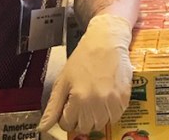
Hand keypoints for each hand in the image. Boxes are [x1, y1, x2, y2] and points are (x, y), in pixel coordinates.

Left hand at [39, 13, 132, 132]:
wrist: (107, 41)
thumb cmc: (84, 57)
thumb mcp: (63, 80)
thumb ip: (53, 107)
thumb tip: (43, 127)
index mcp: (78, 98)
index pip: (69, 124)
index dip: (66, 117)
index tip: (69, 109)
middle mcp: (96, 102)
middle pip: (86, 127)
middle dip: (81, 119)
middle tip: (81, 106)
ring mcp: (112, 100)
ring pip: (102, 124)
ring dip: (96, 117)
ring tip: (94, 102)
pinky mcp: (125, 97)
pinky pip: (116, 116)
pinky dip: (110, 112)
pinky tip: (105, 99)